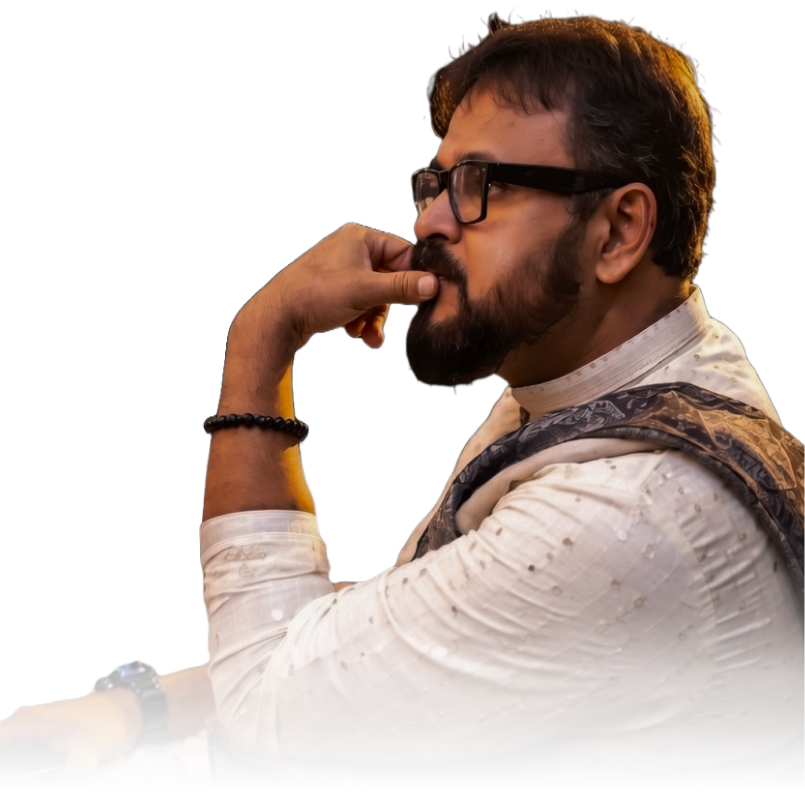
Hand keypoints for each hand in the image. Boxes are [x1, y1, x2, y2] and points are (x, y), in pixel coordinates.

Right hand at [0, 690, 140, 787]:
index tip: (2, 779)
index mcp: (27, 722)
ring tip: (21, 785)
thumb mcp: (91, 749)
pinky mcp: (42, 746)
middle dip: (1, 774)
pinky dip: (18, 777)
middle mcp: (24, 726)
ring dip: (9, 774)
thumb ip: (73, 775)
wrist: (131, 710)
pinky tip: (26, 784)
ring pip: (6, 760)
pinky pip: (20, 762)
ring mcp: (32, 736)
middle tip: (13, 785)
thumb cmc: (109, 721)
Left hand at [236, 223, 438, 349]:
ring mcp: (339, 269)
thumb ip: (403, 288)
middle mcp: (350, 249)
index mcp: (359, 237)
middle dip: (388, 305)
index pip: (403, 253)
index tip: (420, 298)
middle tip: (384, 319)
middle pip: (389, 277)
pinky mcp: (332, 289)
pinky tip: (355, 332)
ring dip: (374, 317)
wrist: (277, 317)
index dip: (412, 277)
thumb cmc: (314, 294)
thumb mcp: (366, 291)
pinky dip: (360, 319)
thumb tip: (433, 284)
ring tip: (367, 332)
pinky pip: (358, 303)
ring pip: (374, 294)